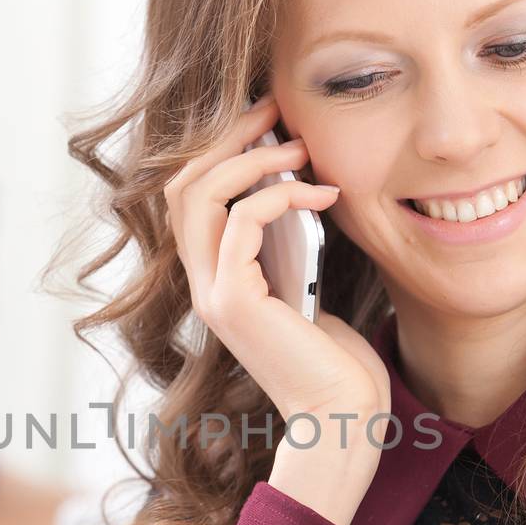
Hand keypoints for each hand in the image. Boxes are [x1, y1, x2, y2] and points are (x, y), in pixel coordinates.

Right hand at [163, 94, 389, 430]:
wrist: (342, 415)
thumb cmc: (336, 360)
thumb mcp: (308, 285)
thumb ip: (289, 245)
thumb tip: (298, 185)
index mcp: (215, 278)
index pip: (192, 196)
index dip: (223, 149)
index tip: (270, 121)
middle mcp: (202, 283)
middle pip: (183, 184)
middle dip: (227, 137)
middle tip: (274, 109)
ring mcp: (212, 293)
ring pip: (201, 194)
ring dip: (251, 158)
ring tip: (300, 146)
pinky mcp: (234, 302)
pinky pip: (243, 221)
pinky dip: (281, 194)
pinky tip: (322, 194)